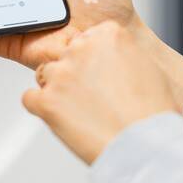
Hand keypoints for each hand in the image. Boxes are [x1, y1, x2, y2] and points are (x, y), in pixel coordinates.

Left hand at [24, 20, 177, 164]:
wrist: (146, 147)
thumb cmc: (151, 113)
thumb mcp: (146, 67)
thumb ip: (121, 55)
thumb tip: (108, 61)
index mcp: (108, 35)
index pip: (87, 37)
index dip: (93, 59)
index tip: (101, 74)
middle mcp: (81, 49)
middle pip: (65, 54)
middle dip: (74, 73)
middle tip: (92, 97)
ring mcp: (61, 74)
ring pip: (45, 74)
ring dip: (57, 91)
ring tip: (82, 112)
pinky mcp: (46, 101)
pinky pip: (31, 98)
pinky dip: (43, 109)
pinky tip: (63, 120)